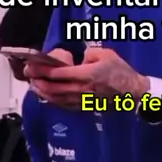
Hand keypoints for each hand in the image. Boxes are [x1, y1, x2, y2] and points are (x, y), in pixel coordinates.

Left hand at [27, 47, 147, 111]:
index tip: (32, 66)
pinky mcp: (84, 107)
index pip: (59, 73)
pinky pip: (63, 105)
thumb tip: (79, 60)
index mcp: (87, 74)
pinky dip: (52, 100)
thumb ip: (90, 54)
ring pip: (56, 98)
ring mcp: (82, 100)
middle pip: (53, 88)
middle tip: (28, 75)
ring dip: (42, 92)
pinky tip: (47, 96)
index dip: (43, 70)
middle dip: (38, 81)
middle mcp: (82, 89)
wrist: (132, 93)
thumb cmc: (121, 71)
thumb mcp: (107, 54)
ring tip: (33, 85)